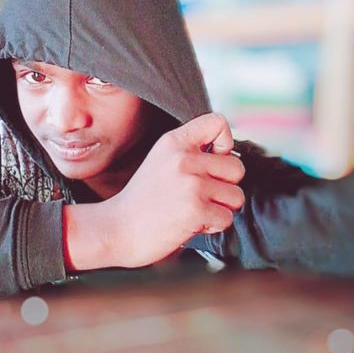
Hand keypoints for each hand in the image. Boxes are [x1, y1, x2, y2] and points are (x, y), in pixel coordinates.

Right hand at [105, 112, 244, 267]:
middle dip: (225, 187)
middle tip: (201, 196)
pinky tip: (190, 224)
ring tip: (194, 210)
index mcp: (174, 142)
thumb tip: (228, 154)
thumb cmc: (141, 201)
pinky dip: (213, 226)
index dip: (226, 143)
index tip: (213, 160)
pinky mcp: (196, 210)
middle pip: (237, 167)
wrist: (116, 229)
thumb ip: (191, 152)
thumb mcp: (161, 160)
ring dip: (220, 209)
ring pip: (236, 196)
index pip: (218, 123)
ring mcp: (191, 184)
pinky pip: (227, 218)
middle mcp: (184, 159)